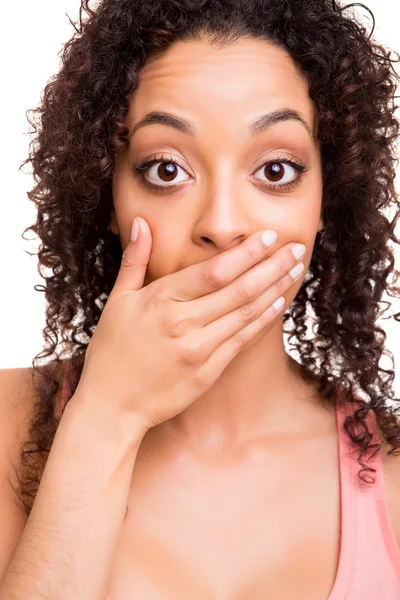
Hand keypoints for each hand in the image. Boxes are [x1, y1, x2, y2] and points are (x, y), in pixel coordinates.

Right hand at [73, 217, 305, 432]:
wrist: (111, 404)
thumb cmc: (112, 349)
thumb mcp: (118, 301)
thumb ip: (134, 260)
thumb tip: (142, 223)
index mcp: (160, 300)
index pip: (214, 271)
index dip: (246, 253)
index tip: (268, 236)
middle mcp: (183, 323)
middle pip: (239, 289)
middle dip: (272, 266)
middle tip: (296, 248)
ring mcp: (198, 350)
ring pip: (246, 313)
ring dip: (275, 289)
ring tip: (295, 270)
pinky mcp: (207, 372)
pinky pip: (242, 341)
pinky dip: (262, 320)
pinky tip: (278, 303)